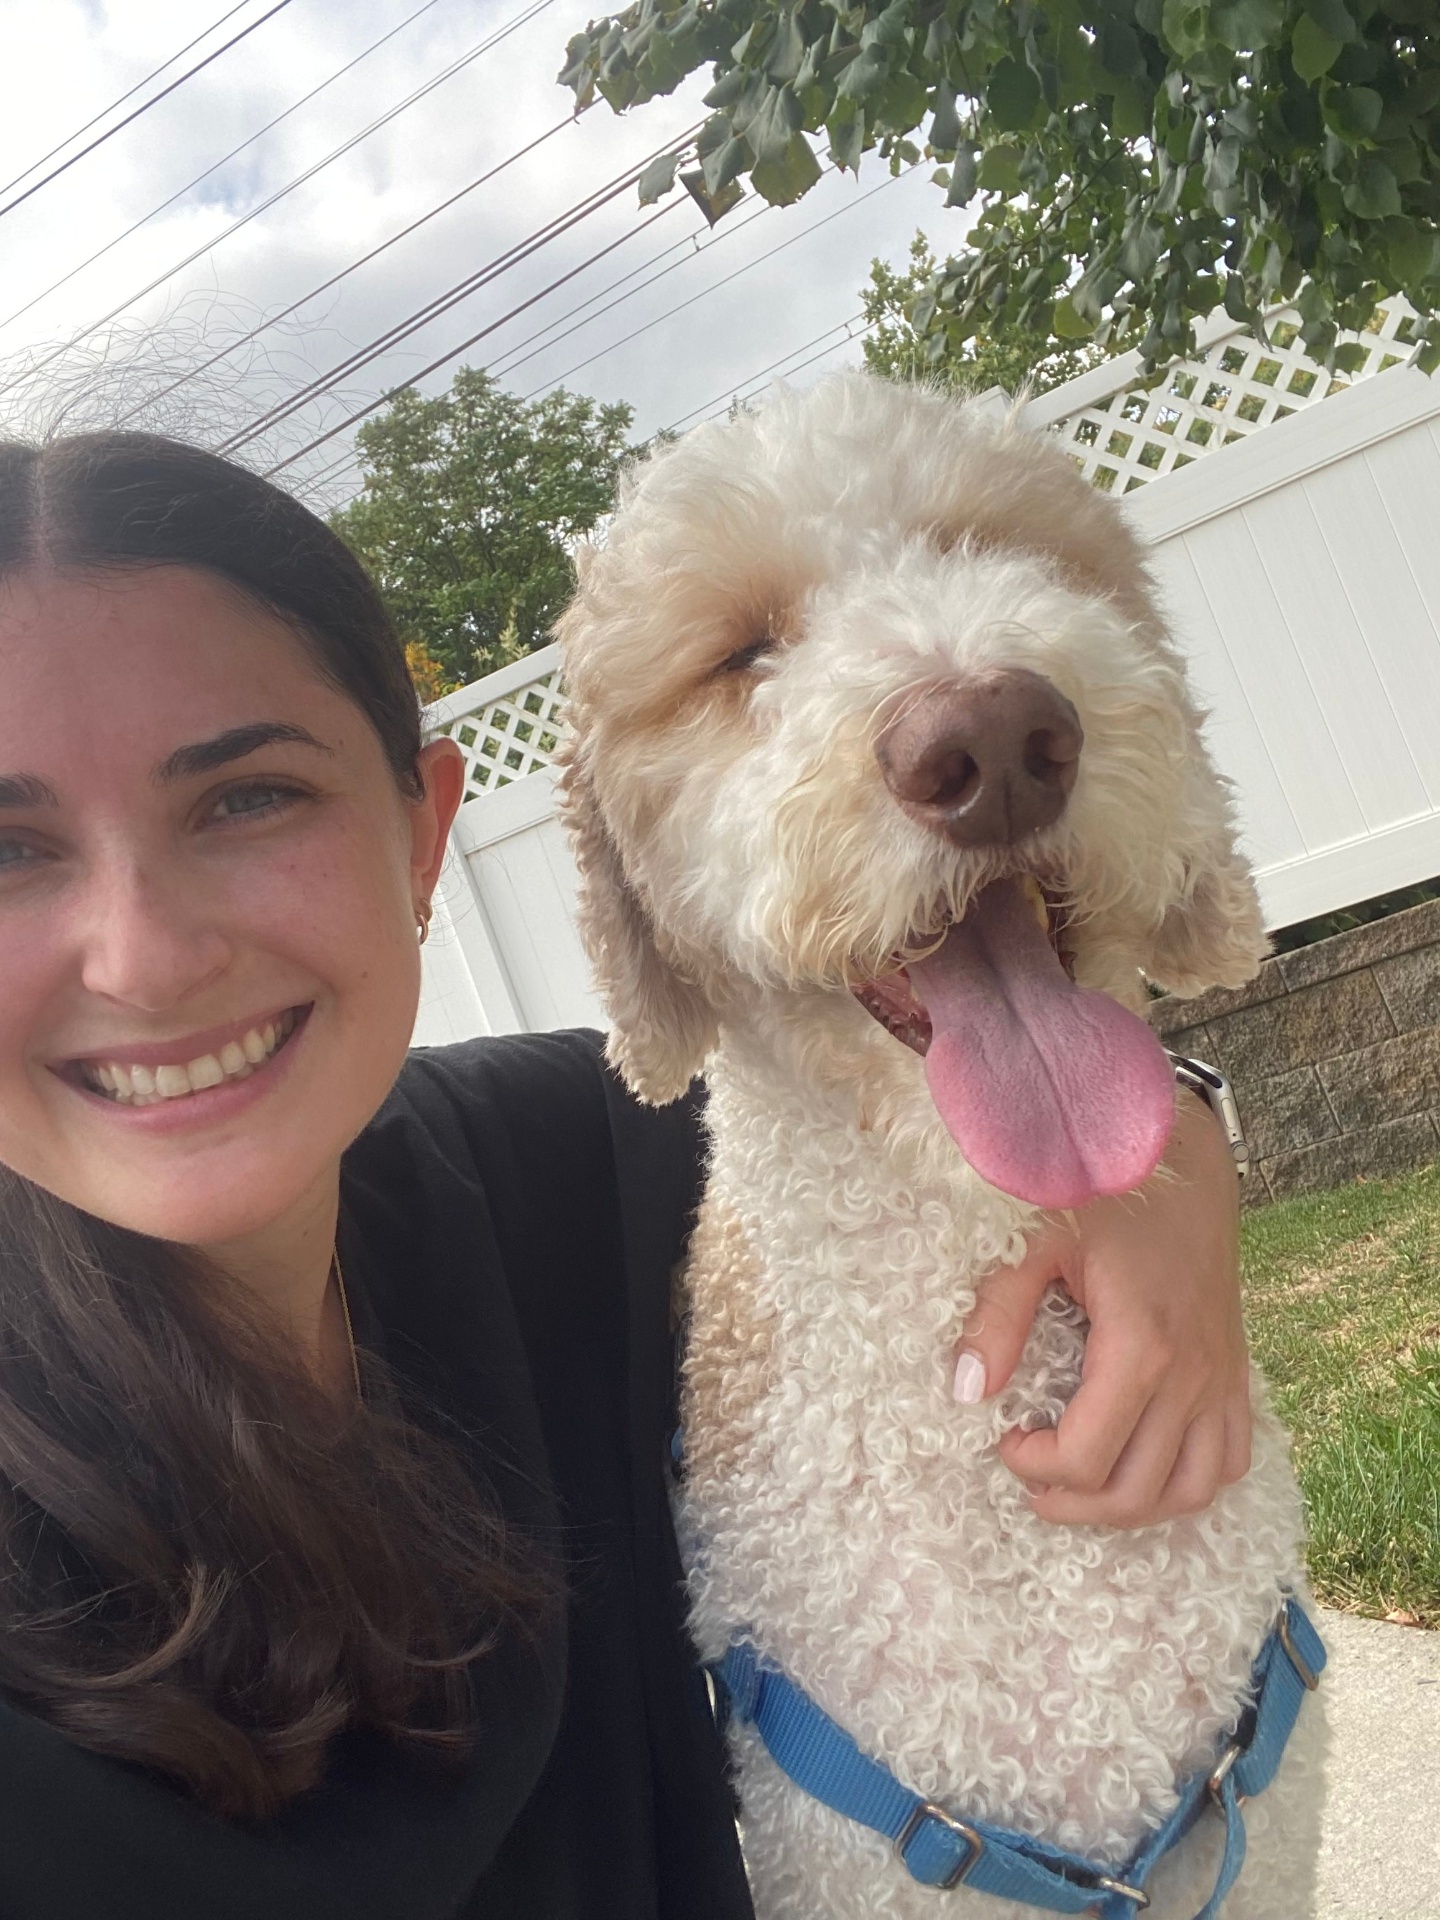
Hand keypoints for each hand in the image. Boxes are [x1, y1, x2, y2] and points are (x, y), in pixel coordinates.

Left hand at [954, 1093, 1250, 1526]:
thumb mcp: (1035, 1241)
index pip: (1086, 1457)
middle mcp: (1192, 1375)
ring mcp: (1222, 1378)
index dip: (1034, 1466)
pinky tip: (1144, 1463)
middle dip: (1074, 1504)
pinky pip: (1230, 1458)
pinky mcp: (1236, 1371)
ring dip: (1133, 1507)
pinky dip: (1189, 1482)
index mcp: (1141, 1346)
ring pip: (1191, 1490)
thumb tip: (967, 1391)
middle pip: (1136, 1491)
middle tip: (1031, 1476)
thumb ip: (999, 1316)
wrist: (1184, 1158)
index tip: (1004, 1438)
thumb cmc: (1106, 1191)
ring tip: (1083, 1486)